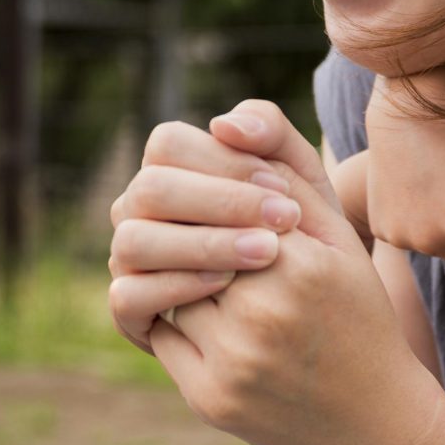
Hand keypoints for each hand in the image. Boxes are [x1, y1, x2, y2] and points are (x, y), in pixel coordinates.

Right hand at [108, 112, 320, 349]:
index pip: (168, 144)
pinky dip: (174, 287)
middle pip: (150, 190)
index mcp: (171, 172)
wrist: (317, 320)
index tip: (283, 190)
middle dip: (222, 202)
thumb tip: (224, 124)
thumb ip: (275, 137)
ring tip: (268, 253)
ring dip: (203, 243)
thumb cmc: (307, 241)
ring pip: (134, 240)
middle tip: (287, 221)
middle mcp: (140, 213)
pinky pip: (127, 297)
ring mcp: (130, 263)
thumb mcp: (305, 186)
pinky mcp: (133, 314)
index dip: (224, 162)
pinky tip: (226, 284)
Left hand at [129, 105, 444, 444]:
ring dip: (177, 273)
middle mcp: (266, 312)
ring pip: (163, 283)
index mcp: (303, 262)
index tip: (220, 195)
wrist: (374, 419)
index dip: (208, 188)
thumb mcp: (337, 232)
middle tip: (198, 231)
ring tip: (209, 278)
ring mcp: (234, 359)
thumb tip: (220, 123)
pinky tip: (209, 320)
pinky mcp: (209, 397)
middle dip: (184, 229)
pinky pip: (159, 333)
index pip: (214, 192)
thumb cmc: (352, 309)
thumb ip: (288, 164)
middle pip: (181, 237)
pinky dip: (171, 316)